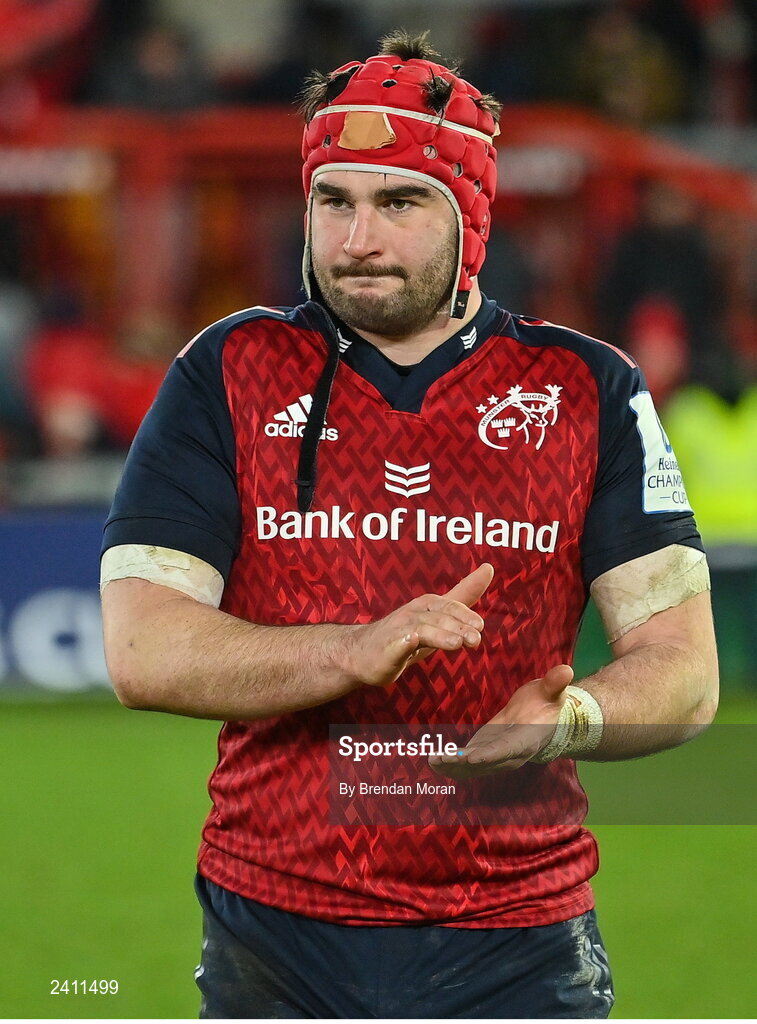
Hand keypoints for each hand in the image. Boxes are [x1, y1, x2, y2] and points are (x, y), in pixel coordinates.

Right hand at [343, 563, 493, 687]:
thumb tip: (488, 568)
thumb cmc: (406, 635)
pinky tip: (412, 641)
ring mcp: (400, 629)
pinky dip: (406, 641)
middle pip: (440, 617)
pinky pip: (398, 642)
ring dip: (441, 635)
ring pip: (423, 629)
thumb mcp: (437, 617)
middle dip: (459, 626)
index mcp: (428, 605)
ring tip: (457, 643)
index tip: (479, 625)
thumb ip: (462, 597)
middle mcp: (414, 613)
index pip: (451, 606)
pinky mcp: (388, 647)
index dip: (465, 615)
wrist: (362, 653)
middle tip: (476, 639)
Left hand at [428, 663, 573, 777]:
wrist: (543, 720)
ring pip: (473, 767)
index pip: (506, 749)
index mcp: (525, 740)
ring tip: (433, 762)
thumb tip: (567, 669)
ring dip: (453, 766)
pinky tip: (433, 761)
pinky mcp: (484, 752)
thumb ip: (555, 683)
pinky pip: (467, 763)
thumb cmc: (547, 704)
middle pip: (485, 762)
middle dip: (463, 763)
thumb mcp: (552, 692)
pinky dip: (451, 764)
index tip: (472, 757)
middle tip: (442, 760)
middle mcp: (509, 754)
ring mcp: (496, 756)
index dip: (490, 754)